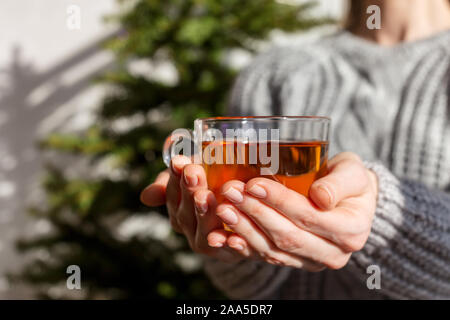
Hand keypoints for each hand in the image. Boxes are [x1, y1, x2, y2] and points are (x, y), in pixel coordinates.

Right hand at [140, 155, 253, 262]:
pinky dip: (230, 243)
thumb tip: (146, 194)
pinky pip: (230, 250)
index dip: (174, 178)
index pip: (172, 194)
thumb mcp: (199, 170)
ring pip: (203, 234)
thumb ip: (176, 174)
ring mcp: (208, 244)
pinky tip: (234, 236)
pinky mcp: (232, 253)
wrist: (249, 204)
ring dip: (204, 214)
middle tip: (193, 172)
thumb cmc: (220, 180)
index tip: (179, 161)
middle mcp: (190, 229)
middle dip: (189, 191)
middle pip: (185, 214)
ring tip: (207, 196)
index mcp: (178, 209)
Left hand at [208, 152, 377, 270]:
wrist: (349, 200)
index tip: (254, 184)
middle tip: (231, 193)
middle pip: (287, 236)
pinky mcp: (295, 262)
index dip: (280, 202)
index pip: (309, 217)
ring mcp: (312, 261)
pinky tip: (224, 236)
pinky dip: (244, 247)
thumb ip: (339, 183)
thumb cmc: (350, 181)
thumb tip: (321, 197)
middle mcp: (334, 254)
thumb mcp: (353, 173)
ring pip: (274, 250)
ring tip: (223, 209)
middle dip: (255, 214)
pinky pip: (267, 258)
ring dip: (245, 230)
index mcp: (351, 231)